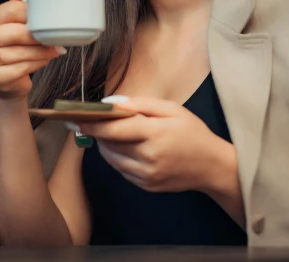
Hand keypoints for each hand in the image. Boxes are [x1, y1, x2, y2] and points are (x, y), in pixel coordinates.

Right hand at [0, 0, 66, 101]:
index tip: (47, 17)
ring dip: (40, 51)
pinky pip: (18, 69)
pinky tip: (44, 61)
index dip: (30, 13)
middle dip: (36, 35)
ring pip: (16, 53)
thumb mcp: (13, 28)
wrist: (6, 83)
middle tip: (53, 37)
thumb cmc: (13, 51)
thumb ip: (17, 9)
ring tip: (54, 50)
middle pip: (12, 33)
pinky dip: (35, 64)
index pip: (8, 10)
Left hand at [76, 97, 232, 193]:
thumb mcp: (172, 110)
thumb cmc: (193, 133)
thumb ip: (141, 104)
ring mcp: (146, 175)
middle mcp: (148, 157)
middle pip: (109, 145)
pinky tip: (128, 149)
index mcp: (155, 134)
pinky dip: (119, 158)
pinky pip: (122, 171)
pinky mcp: (146, 186)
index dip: (92, 124)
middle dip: (98, 133)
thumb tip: (113, 102)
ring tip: (113, 134)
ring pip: (112, 160)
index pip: (114, 130)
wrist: (211, 166)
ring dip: (106, 146)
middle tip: (93, 122)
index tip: (77, 118)